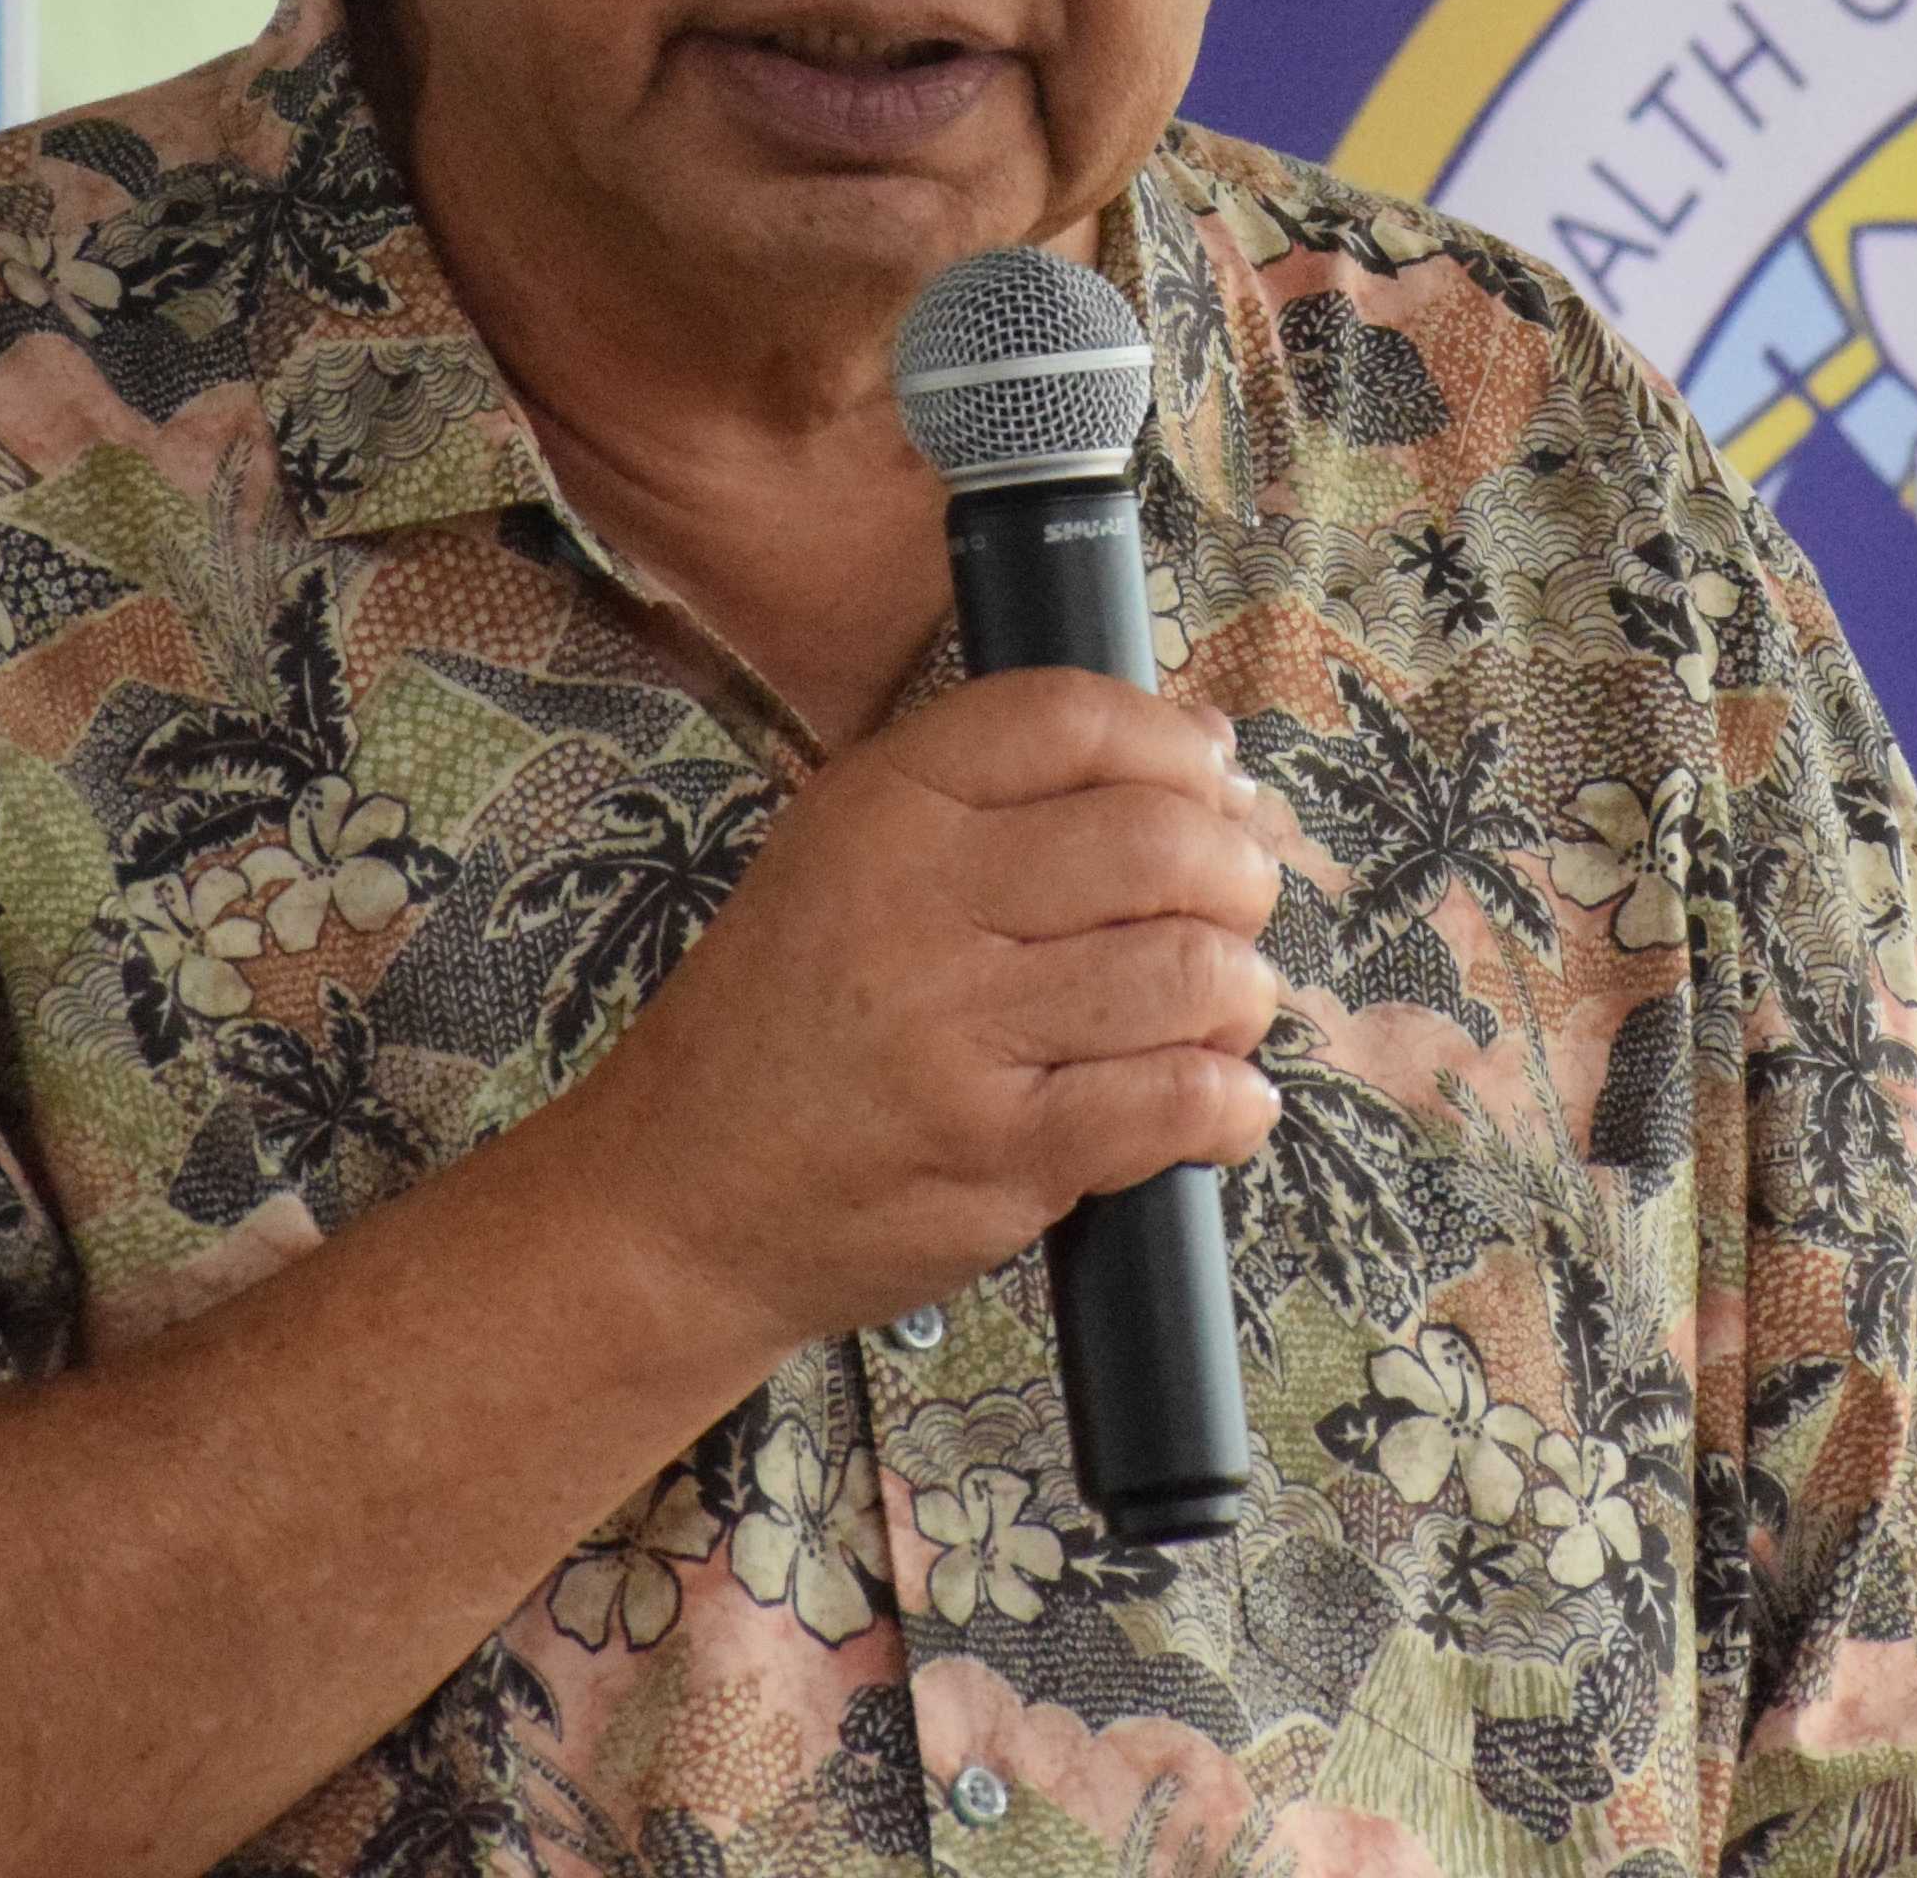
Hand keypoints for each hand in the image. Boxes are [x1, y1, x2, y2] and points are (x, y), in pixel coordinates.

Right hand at [550, 673, 1286, 1359]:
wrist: (675, 1200)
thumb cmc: (783, 1025)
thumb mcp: (848, 856)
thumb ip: (1012, 792)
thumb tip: (1206, 737)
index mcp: (883, 807)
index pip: (1072, 717)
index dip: (1178, 744)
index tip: (1213, 787)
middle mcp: (919, 903)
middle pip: (1160, 839)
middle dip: (1237, 874)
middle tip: (1230, 912)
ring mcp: (960, 1033)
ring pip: (1190, 970)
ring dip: (1241, 994)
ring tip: (1216, 1013)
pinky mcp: (999, 1153)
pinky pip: (1177, 1100)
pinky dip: (1232, 1102)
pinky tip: (1216, 1103)